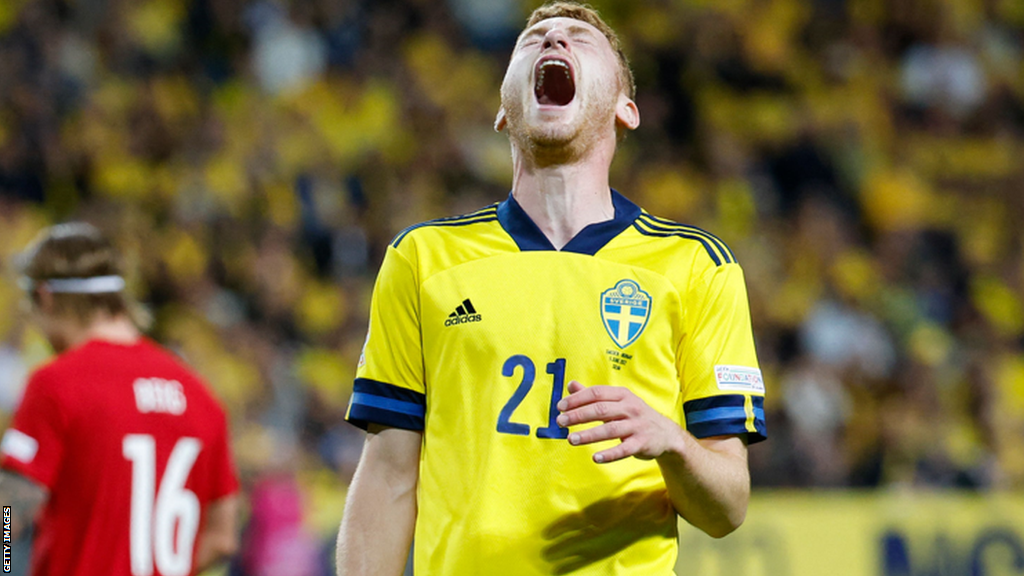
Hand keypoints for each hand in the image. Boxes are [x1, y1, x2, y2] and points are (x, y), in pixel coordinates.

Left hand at [555, 381, 683, 463]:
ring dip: (589, 435)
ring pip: (610, 429)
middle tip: (560, 421)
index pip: (596, 393)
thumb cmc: (634, 416)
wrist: (666, 434)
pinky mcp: (642, 443)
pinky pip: (624, 449)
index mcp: (622, 395)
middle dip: (578, 415)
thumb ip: (593, 395)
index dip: (577, 399)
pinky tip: (595, 458)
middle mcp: (630, 407)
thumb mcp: (617, 401)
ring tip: (570, 439)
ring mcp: (637, 425)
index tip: (560, 407)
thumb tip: (570, 385)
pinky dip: (610, 454)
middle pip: (601, 409)